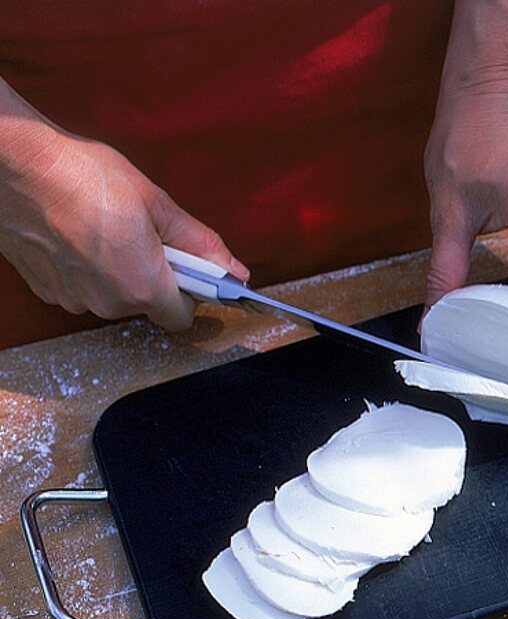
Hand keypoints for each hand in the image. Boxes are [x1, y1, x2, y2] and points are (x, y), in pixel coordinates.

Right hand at [0, 84, 247, 330]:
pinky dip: (87, 269)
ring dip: (118, 271)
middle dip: (153, 275)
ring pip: (113, 296)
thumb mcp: (156, 203)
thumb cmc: (84, 176)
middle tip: (143, 234)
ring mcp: (72, 299)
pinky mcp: (45, 289)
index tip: (190, 270)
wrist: (15, 163)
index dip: (191, 294)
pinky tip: (78, 234)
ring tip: (106, 228)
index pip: (182, 316)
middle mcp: (107, 302)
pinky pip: (82, 288)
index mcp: (142, 286)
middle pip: (147, 304)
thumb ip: (200, 244)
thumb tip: (234, 270)